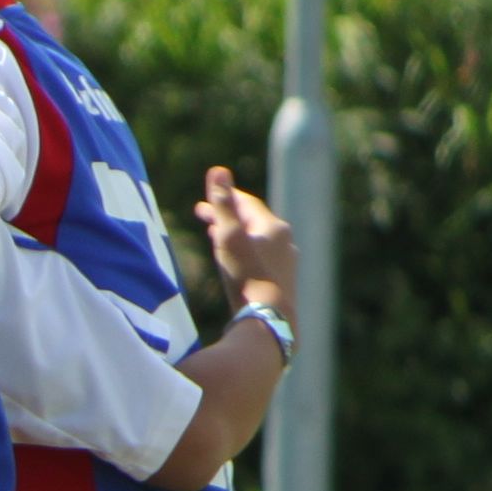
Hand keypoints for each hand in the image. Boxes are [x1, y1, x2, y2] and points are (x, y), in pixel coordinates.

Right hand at [197, 165, 294, 317]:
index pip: (247, 204)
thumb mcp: (229, 237)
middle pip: (253, 222)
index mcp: (274, 227)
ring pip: (258, 241)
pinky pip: (261, 259)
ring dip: (236, 236)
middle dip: (228, 217)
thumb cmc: (246, 276)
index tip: (204, 200)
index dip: (225, 199)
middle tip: (204, 216)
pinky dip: (245, 253)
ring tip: (216, 236)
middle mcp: (285, 242)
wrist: (268, 320)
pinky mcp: (283, 282)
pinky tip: (236, 264)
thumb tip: (218, 170)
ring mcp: (287, 263)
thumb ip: (223, 205)